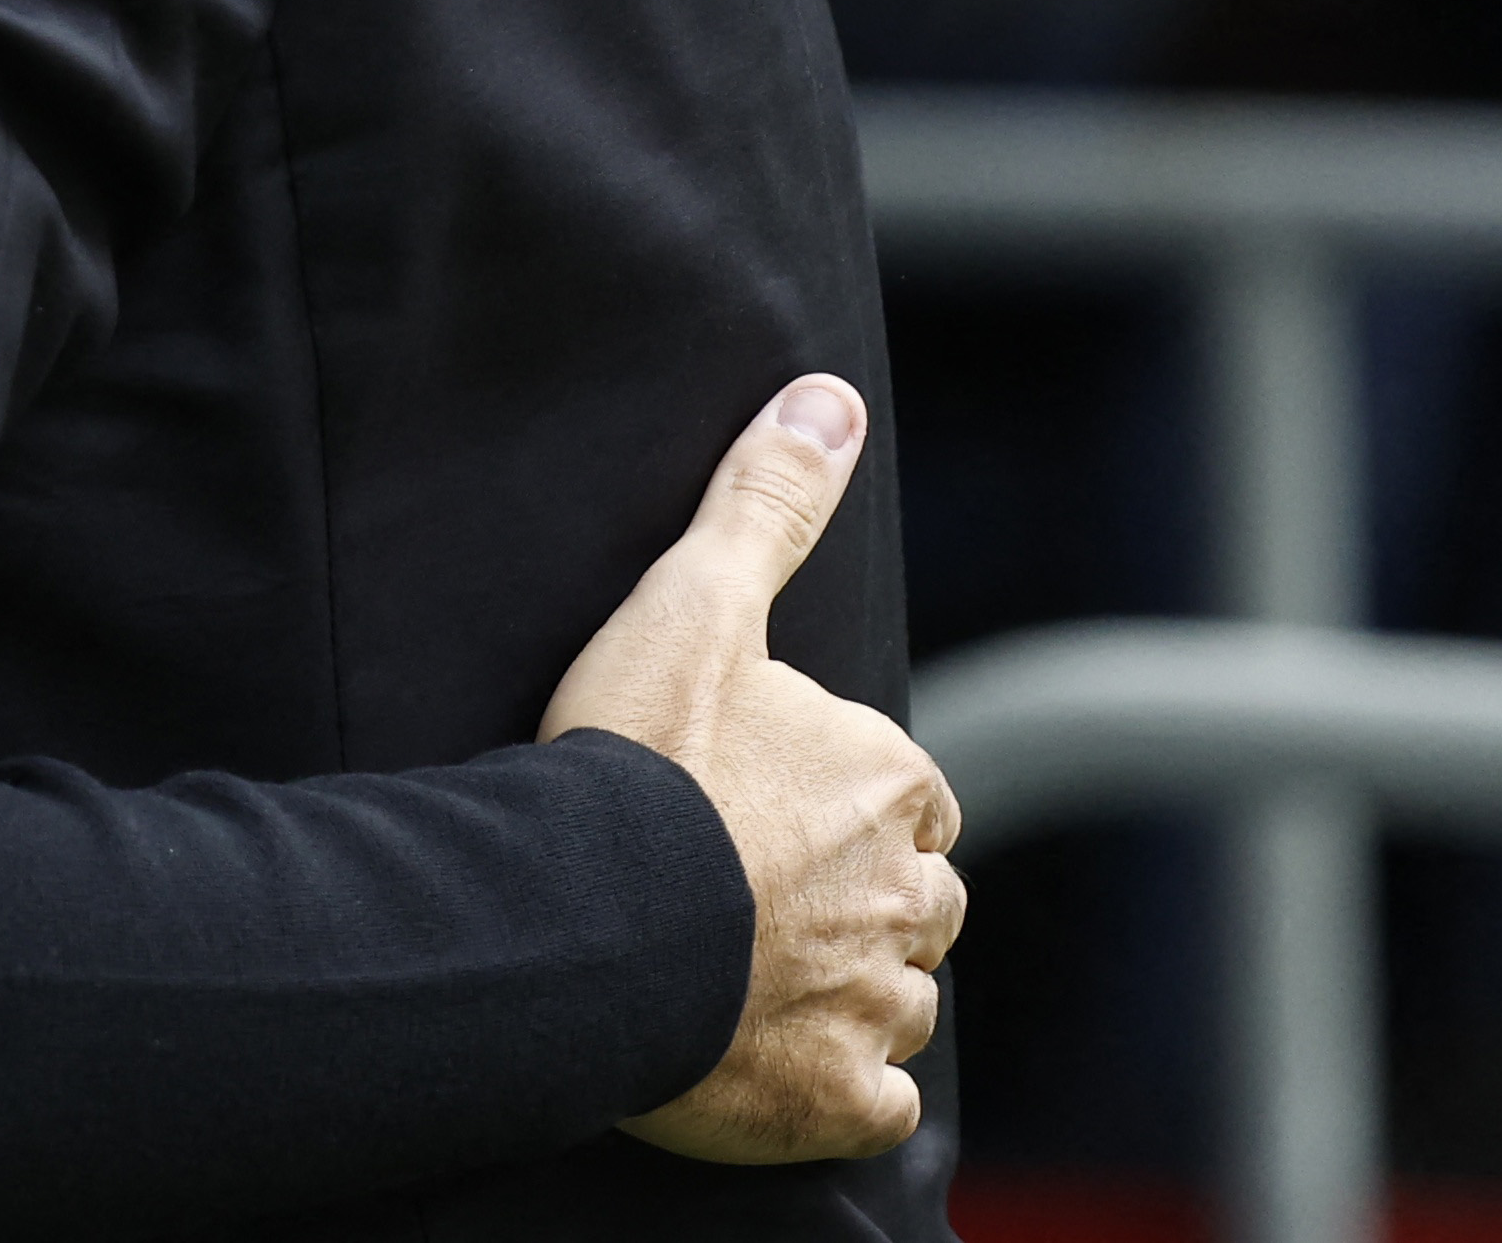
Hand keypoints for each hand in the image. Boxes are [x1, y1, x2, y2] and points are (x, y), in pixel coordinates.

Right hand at [543, 374, 967, 1163]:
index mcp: (888, 780)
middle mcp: (907, 895)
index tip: (763, 803)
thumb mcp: (696, 605)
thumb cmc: (639, 759)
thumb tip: (828, 398)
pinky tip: (769, 1059)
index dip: (839, 797)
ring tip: (747, 973)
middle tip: (748, 889)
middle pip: (913, 899)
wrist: (588, 915)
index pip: (902, 792)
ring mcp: (878, 1004)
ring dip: (846, 990)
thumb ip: (764, 503)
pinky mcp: (841, 1097)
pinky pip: (872, 1102)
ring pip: (895, 997)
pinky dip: (835, 1087)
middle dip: (857, 897)